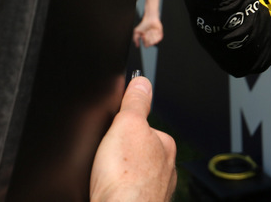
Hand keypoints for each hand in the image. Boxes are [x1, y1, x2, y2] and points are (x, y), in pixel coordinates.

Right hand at [90, 76, 176, 201]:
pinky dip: (118, 191)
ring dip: (121, 175)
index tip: (111, 133)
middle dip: (123, 154)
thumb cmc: (126, 183)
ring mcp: (154, 191)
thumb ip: (135, 102)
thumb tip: (142, 81)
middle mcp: (165, 170)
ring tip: (106, 176)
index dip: (124, 127)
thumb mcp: (127, 126)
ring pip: (135, 175)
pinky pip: (127, 192)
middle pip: (139, 152)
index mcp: (164, 145)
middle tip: (106, 157)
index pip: (145, 126)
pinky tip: (108, 192)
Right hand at [133, 16, 163, 47]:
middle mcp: (151, 40)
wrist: (150, 18)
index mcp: (146, 41)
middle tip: (147, 32)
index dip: (145, 40)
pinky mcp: (160, 35)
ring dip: (151, 35)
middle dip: (148, 37)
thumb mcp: (136, 32)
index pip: (146, 45)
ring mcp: (156, 38)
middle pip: (150, 44)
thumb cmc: (143, 25)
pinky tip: (154, 30)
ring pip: (154, 42)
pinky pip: (159, 38)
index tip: (143, 35)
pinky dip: (156, 34)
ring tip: (151, 30)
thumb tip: (137, 46)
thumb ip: (135, 39)